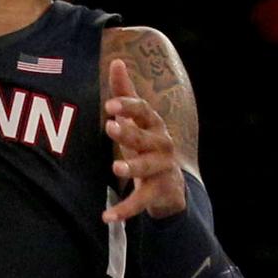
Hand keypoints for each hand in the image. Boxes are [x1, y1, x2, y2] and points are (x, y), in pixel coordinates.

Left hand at [100, 55, 191, 222]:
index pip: (144, 111)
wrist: (170, 185)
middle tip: (110, 127)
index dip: (128, 107)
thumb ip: (125, 93)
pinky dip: (125, 210)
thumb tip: (116, 60)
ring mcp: (161, 169)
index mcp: (154, 125)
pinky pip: (140, 201)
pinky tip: (106, 217)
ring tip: (115, 168)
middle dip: (129, 132)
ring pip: (146, 168)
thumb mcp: (136, 120)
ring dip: (131, 168)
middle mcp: (161, 145)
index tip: (110, 104)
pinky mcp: (157, 192)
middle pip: (145, 138)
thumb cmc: (146, 144)